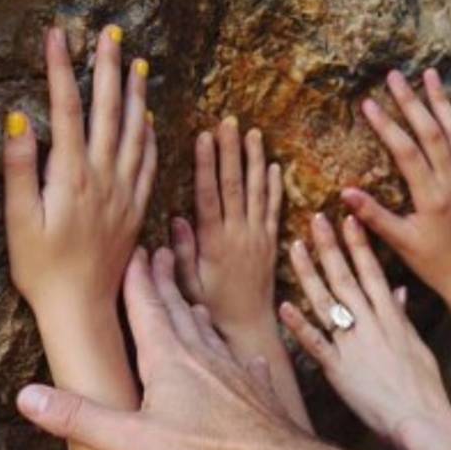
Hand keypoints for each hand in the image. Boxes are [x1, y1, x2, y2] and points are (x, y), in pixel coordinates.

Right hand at [3, 26, 155, 319]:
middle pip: (107, 112)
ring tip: (139, 64)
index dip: (62, 68)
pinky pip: (149, 164)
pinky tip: (150, 120)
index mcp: (72, 176)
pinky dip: (150, 137)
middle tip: (112, 33)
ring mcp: (126, 193)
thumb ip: (20, 169)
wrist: (82, 307)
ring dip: (136, 96)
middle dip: (108, 68)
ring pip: (135, 133)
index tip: (58, 34)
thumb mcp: (20, 221)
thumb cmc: (42, 269)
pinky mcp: (136, 209)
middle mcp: (104, 178)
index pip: (67, 108)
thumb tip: (20, 119)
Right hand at [16, 248, 300, 449]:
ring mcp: (234, 373)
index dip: (137, 279)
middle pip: (178, 311)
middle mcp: (202, 356)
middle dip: (165, 283)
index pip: (146, 308)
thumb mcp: (128, 442)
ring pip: (211, 334)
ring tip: (192, 303)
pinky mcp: (258, 394)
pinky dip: (243, 358)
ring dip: (197, 314)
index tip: (135, 251)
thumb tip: (25, 397)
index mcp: (168, 360)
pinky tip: (251, 359)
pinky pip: (249, 367)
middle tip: (163, 253)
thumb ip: (78, 418)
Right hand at [171, 119, 283, 340]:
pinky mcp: (270, 244)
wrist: (248, 327)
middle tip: (229, 122)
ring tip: (253, 133)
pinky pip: (274, 210)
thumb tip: (177, 218)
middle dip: (231, 151)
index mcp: (215, 242)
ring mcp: (258, 237)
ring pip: (257, 192)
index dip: (207, 164)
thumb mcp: (189, 284)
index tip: (204, 137)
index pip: (210, 194)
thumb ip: (182, 253)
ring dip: (254, 160)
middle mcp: (239, 234)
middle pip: (235, 185)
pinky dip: (274, 188)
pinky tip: (273, 167)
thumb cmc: (211, 308)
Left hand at [280, 213, 449, 444]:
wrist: (421, 418)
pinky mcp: (339, 370)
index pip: (372, 272)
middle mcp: (370, 325)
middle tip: (316, 220)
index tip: (349, 220)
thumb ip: (403, 318)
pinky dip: (299, 324)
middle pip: (345, 278)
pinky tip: (284, 305)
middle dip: (330, 247)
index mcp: (391, 317)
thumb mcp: (417, 346)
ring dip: (309, 274)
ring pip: (326, 302)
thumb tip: (399, 293)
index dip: (359, 244)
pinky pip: (315, 343)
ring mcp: (353, 345)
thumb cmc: (423, 387)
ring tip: (296, 248)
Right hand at [344, 68, 450, 338]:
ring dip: (442, 101)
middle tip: (394, 77)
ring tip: (428, 74)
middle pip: (432, 133)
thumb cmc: (430, 261)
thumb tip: (345, 192)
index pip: (406, 152)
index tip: (368, 104)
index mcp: (430, 197)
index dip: (387, 126)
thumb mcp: (399, 242)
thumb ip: (374, 216)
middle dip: (411, 102)